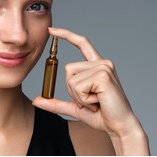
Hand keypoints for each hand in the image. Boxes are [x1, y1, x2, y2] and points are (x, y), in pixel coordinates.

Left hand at [33, 27, 148, 154]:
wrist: (120, 127)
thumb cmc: (101, 115)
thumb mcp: (75, 107)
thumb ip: (56, 102)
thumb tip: (37, 100)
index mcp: (97, 66)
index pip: (82, 43)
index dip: (66, 35)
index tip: (51, 30)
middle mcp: (102, 63)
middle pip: (68, 69)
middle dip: (72, 90)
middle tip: (91, 100)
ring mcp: (104, 67)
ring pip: (71, 79)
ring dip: (79, 97)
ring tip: (95, 102)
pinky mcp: (103, 75)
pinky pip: (78, 87)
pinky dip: (83, 99)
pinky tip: (98, 102)